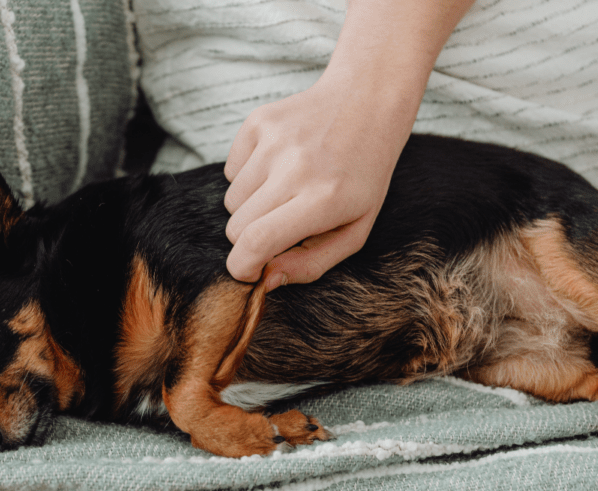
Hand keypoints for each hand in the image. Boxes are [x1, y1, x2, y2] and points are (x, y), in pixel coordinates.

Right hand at [223, 75, 408, 289]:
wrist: (367, 103)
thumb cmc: (361, 177)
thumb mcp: (354, 231)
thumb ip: (310, 265)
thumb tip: (265, 280)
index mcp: (323, 200)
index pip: (255, 242)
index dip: (242, 266)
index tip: (249, 269)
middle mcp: (295, 168)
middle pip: (236, 227)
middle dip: (250, 237)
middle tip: (281, 224)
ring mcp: (273, 141)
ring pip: (231, 200)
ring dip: (251, 204)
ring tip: (285, 188)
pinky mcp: (258, 122)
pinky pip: (230, 170)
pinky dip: (247, 176)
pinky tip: (278, 164)